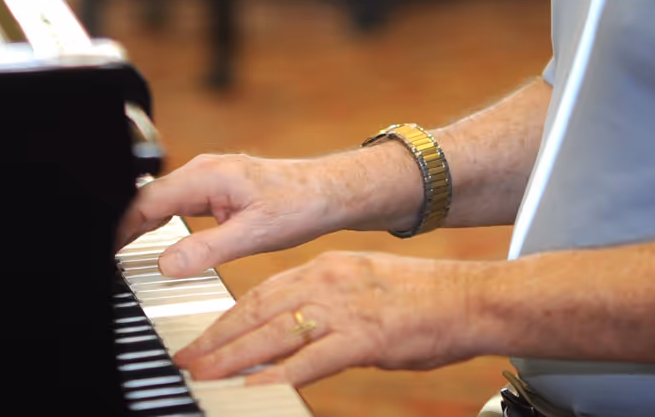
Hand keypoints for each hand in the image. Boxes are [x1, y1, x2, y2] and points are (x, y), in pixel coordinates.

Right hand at [117, 149, 405, 277]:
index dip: (120, 226)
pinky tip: (151, 239)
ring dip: (139, 223)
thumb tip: (167, 264)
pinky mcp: (214, 187)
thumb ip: (208, 249)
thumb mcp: (255, 235)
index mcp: (206, 176)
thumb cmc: (300, 205)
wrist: (329, 192)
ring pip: (160, 200)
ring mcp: (207, 177)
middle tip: (104, 258)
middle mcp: (202, 171)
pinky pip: (175, 203)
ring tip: (117, 251)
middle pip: (147, 197)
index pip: (147, 201)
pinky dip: (158, 220)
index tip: (104, 252)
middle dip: (122, 224)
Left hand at [175, 250, 486, 386]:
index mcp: (325, 268)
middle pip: (257, 311)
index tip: (202, 338)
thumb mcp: (364, 285)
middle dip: (217, 338)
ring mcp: (343, 309)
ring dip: (233, 357)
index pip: (262, 293)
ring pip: (274, 334)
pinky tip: (253, 386)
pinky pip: (310, 360)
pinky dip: (278, 374)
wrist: (469, 298)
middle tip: (185, 359)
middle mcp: (326, 282)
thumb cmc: (424, 299)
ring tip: (204, 375)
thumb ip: (328, 303)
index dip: (227, 317)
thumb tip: (300, 329)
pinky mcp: (363, 338)